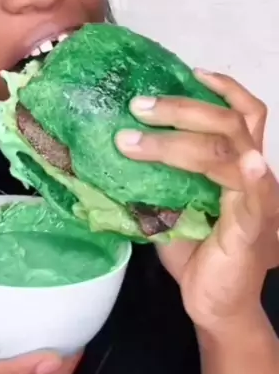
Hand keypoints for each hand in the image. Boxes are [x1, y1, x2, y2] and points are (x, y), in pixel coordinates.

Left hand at [115, 70, 278, 332]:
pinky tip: (248, 165)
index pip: (244, 113)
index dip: (224, 88)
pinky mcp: (253, 226)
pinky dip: (248, 176)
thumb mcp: (171, 203)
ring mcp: (257, 198)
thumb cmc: (196, 252)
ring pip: (230, 149)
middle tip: (139, 106)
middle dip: (183, 108)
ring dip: (179, 140)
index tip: (190, 70)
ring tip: (134, 139)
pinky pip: (254, 195)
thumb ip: (158, 176)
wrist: (214, 303)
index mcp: (237, 165)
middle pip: (232, 121)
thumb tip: (117, 146)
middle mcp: (254, 173)